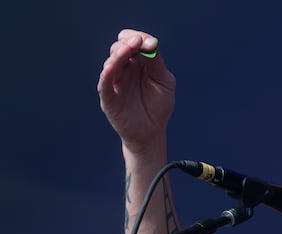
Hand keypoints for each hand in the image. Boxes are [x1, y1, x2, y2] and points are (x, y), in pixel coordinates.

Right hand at [97, 29, 175, 153]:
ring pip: (112, 62)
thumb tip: (151, 42)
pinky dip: (108, 72)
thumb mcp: (164, 81)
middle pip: (120, 48)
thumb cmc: (159, 106)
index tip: (149, 41)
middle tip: (137, 42)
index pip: (133, 43)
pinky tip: (113, 66)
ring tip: (129, 48)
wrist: (152, 132)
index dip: (139, 39)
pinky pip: (105, 82)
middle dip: (128, 43)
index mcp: (138, 63)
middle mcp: (124, 69)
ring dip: (119, 53)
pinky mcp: (108, 97)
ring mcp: (115, 82)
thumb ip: (157, 62)